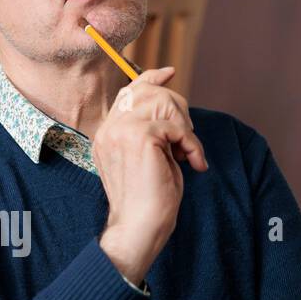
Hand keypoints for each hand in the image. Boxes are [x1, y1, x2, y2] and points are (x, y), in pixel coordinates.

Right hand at [93, 67, 207, 283]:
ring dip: (184, 126)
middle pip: (149, 92)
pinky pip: (175, 125)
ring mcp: (121, 131)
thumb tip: (174, 107)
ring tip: (188, 152)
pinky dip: (192, 143)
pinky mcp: (139, 136)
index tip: (170, 73)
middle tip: (187, 140)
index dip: (151, 78)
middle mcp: (109, 129)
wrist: (140, 226)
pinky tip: (194, 163)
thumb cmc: (149, 201)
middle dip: (178, 108)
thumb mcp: (150, 157)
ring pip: (162, 103)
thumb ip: (152, 133)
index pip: (128, 92)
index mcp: (107, 134)